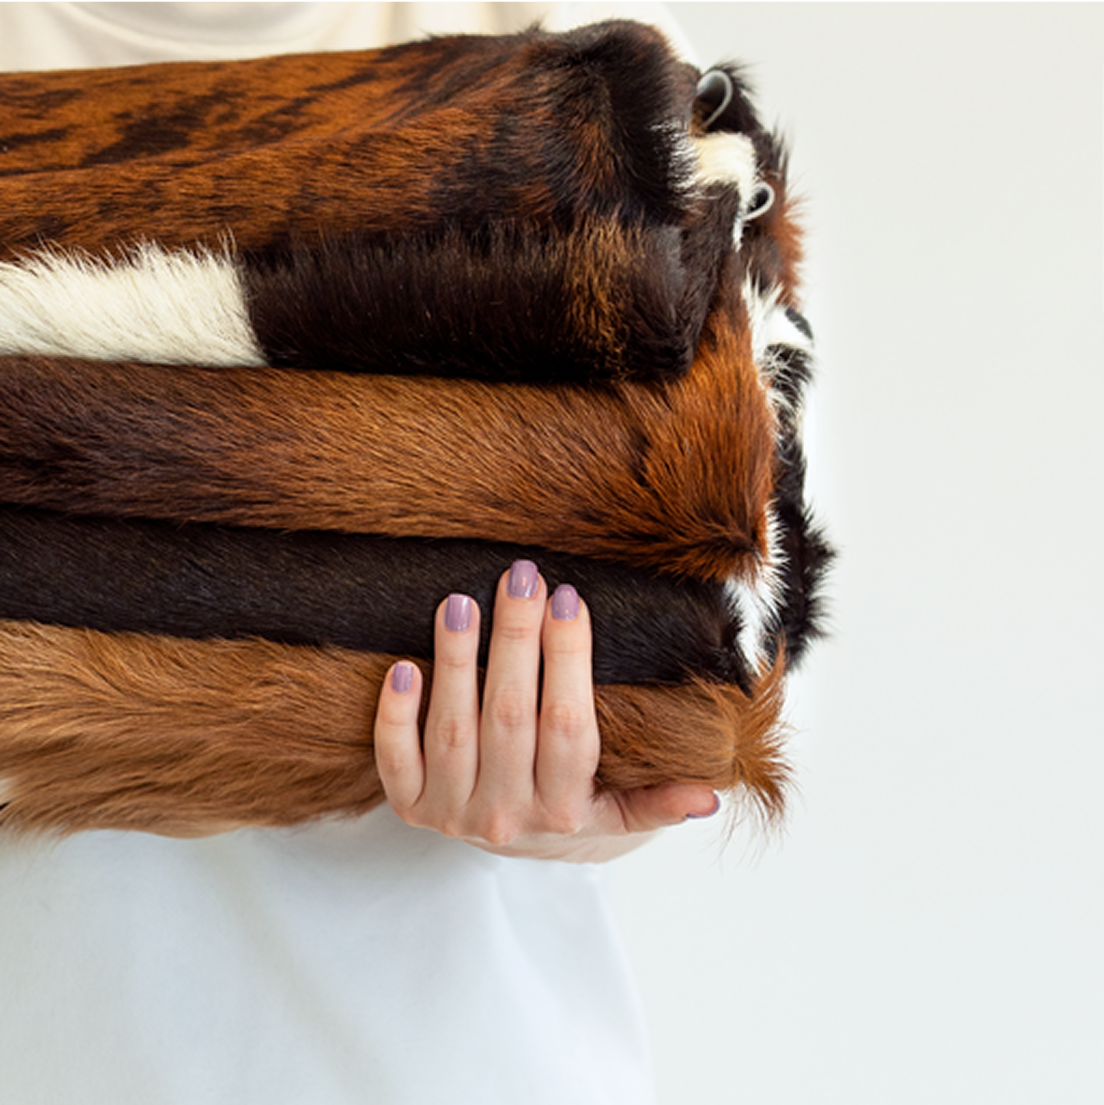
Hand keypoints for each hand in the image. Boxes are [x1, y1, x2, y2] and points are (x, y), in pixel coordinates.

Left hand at [374, 559, 719, 861]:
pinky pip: (396, 762)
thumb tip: (710, 795)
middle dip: (515, 640)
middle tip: (520, 578)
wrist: (518, 848)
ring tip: (459, 603)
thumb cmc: (575, 807)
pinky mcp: (412, 806)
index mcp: (566, 809)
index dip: (567, 660)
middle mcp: (506, 817)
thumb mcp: (621, 812)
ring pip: (453, 731)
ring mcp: (453, 813)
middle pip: (509, 717)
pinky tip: (403, 666)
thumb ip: (660, 802)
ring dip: (456, 664)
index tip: (568, 599)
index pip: (568, 725)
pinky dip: (395, 717)